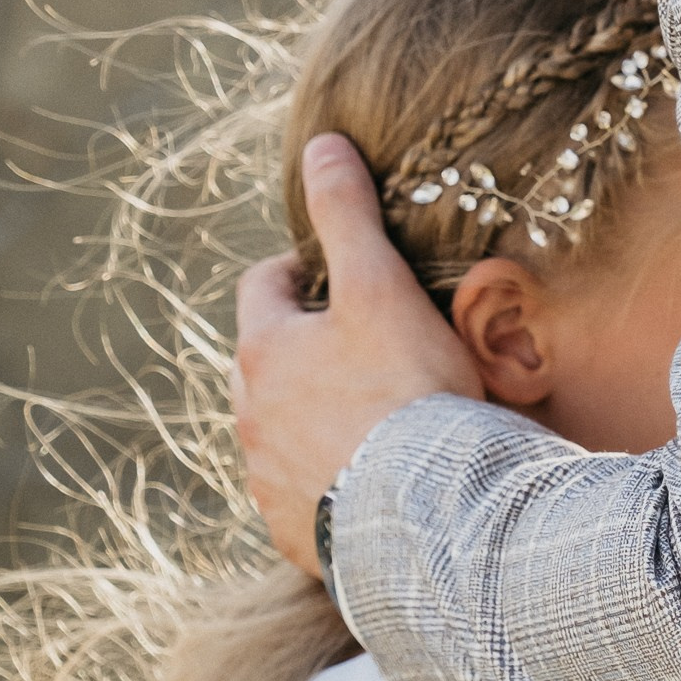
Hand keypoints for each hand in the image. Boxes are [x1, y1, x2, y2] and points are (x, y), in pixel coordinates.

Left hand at [233, 134, 484, 573]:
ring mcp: (268, 482)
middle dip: (304, 349)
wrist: (429, 515)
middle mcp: (251, 419)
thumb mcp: (380, 286)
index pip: (263, 287)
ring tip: (372, 418)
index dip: (301, 271)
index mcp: (263, 352)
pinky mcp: (296, 535)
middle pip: (266, 366)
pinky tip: (373, 484)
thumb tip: (322, 144)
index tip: (339, 273)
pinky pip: (302, 499)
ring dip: (312, 420)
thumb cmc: (407, 393)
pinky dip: (328, 482)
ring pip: (279, 434)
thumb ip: (348, 215)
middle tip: (361, 344)